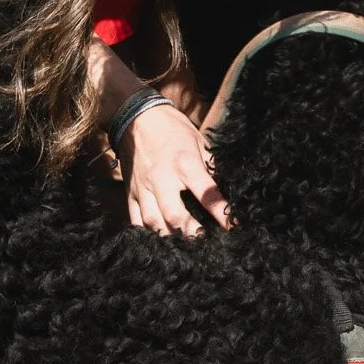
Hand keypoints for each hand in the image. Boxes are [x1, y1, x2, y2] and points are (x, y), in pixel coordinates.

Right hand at [115, 102, 231, 238]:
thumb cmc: (173, 129)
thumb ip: (210, 166)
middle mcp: (163, 178)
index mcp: (185, 164)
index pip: (206, 193)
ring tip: (183, 246)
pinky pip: (135, 219)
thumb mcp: (198, 141)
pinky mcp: (129, 192)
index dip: (221, 212)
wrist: (137, 117)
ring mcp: (143, 187)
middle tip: (205, 243)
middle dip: (192, 232)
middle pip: (175, 214)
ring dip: (169, 237)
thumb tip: (224, 188)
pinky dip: (147, 233)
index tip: (233, 227)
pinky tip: (159, 239)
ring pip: (154, 221)